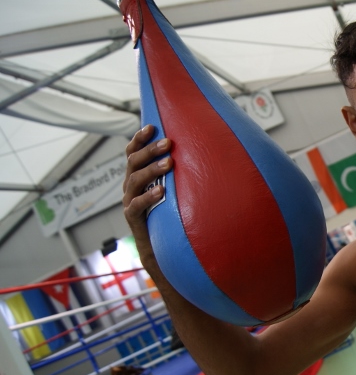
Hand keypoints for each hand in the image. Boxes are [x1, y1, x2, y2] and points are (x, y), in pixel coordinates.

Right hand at [122, 125, 171, 264]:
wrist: (160, 248)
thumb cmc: (171, 214)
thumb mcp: (174, 189)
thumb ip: (181, 174)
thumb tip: (207, 152)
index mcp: (137, 176)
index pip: (133, 153)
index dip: (139, 139)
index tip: (152, 126)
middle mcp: (131, 186)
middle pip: (133, 162)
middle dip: (150, 150)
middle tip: (168, 143)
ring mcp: (130, 202)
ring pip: (135, 180)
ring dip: (152, 169)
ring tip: (169, 163)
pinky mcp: (133, 218)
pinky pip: (136, 205)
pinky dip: (148, 197)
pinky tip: (161, 191)